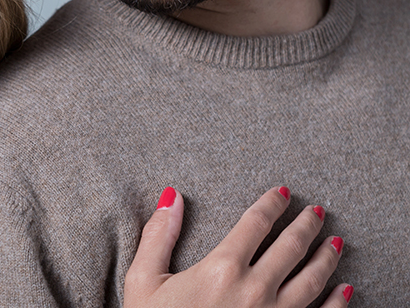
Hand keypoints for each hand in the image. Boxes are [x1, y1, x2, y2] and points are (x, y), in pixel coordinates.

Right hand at [125, 187, 351, 307]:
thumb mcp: (144, 280)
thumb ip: (158, 236)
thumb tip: (171, 196)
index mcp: (221, 269)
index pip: (256, 223)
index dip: (272, 203)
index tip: (283, 192)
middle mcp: (255, 290)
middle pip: (291, 246)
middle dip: (306, 224)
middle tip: (316, 211)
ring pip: (312, 279)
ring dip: (326, 257)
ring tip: (334, 242)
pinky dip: (338, 301)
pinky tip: (345, 289)